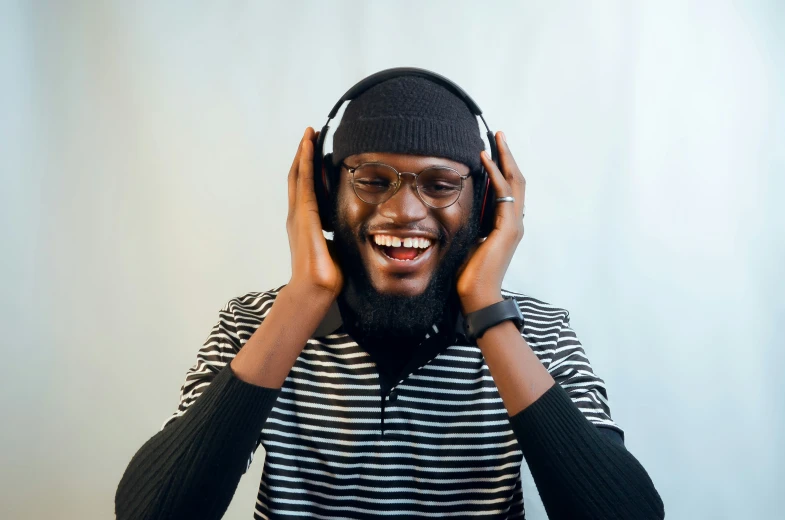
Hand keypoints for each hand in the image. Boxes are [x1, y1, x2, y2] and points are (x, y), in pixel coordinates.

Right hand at [286, 127, 343, 296]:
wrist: (316, 288)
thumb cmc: (327, 274)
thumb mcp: (337, 245)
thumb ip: (339, 232)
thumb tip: (356, 229)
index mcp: (305, 222)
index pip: (306, 188)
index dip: (309, 169)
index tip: (317, 152)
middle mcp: (297, 215)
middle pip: (297, 176)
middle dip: (304, 155)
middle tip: (311, 134)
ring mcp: (298, 214)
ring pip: (298, 174)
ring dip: (303, 152)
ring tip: (309, 134)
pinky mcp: (304, 214)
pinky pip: (304, 182)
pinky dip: (305, 163)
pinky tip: (309, 148)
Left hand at [456, 132, 525, 312]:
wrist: (477, 296)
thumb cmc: (470, 275)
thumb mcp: (469, 241)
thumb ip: (471, 225)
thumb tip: (458, 211)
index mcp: (506, 225)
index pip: (508, 189)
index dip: (501, 167)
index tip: (491, 150)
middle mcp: (515, 222)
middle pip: (516, 180)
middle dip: (507, 155)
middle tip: (498, 134)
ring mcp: (514, 225)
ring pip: (514, 182)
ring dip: (505, 158)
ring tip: (496, 138)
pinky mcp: (508, 229)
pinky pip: (503, 194)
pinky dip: (495, 174)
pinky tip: (485, 159)